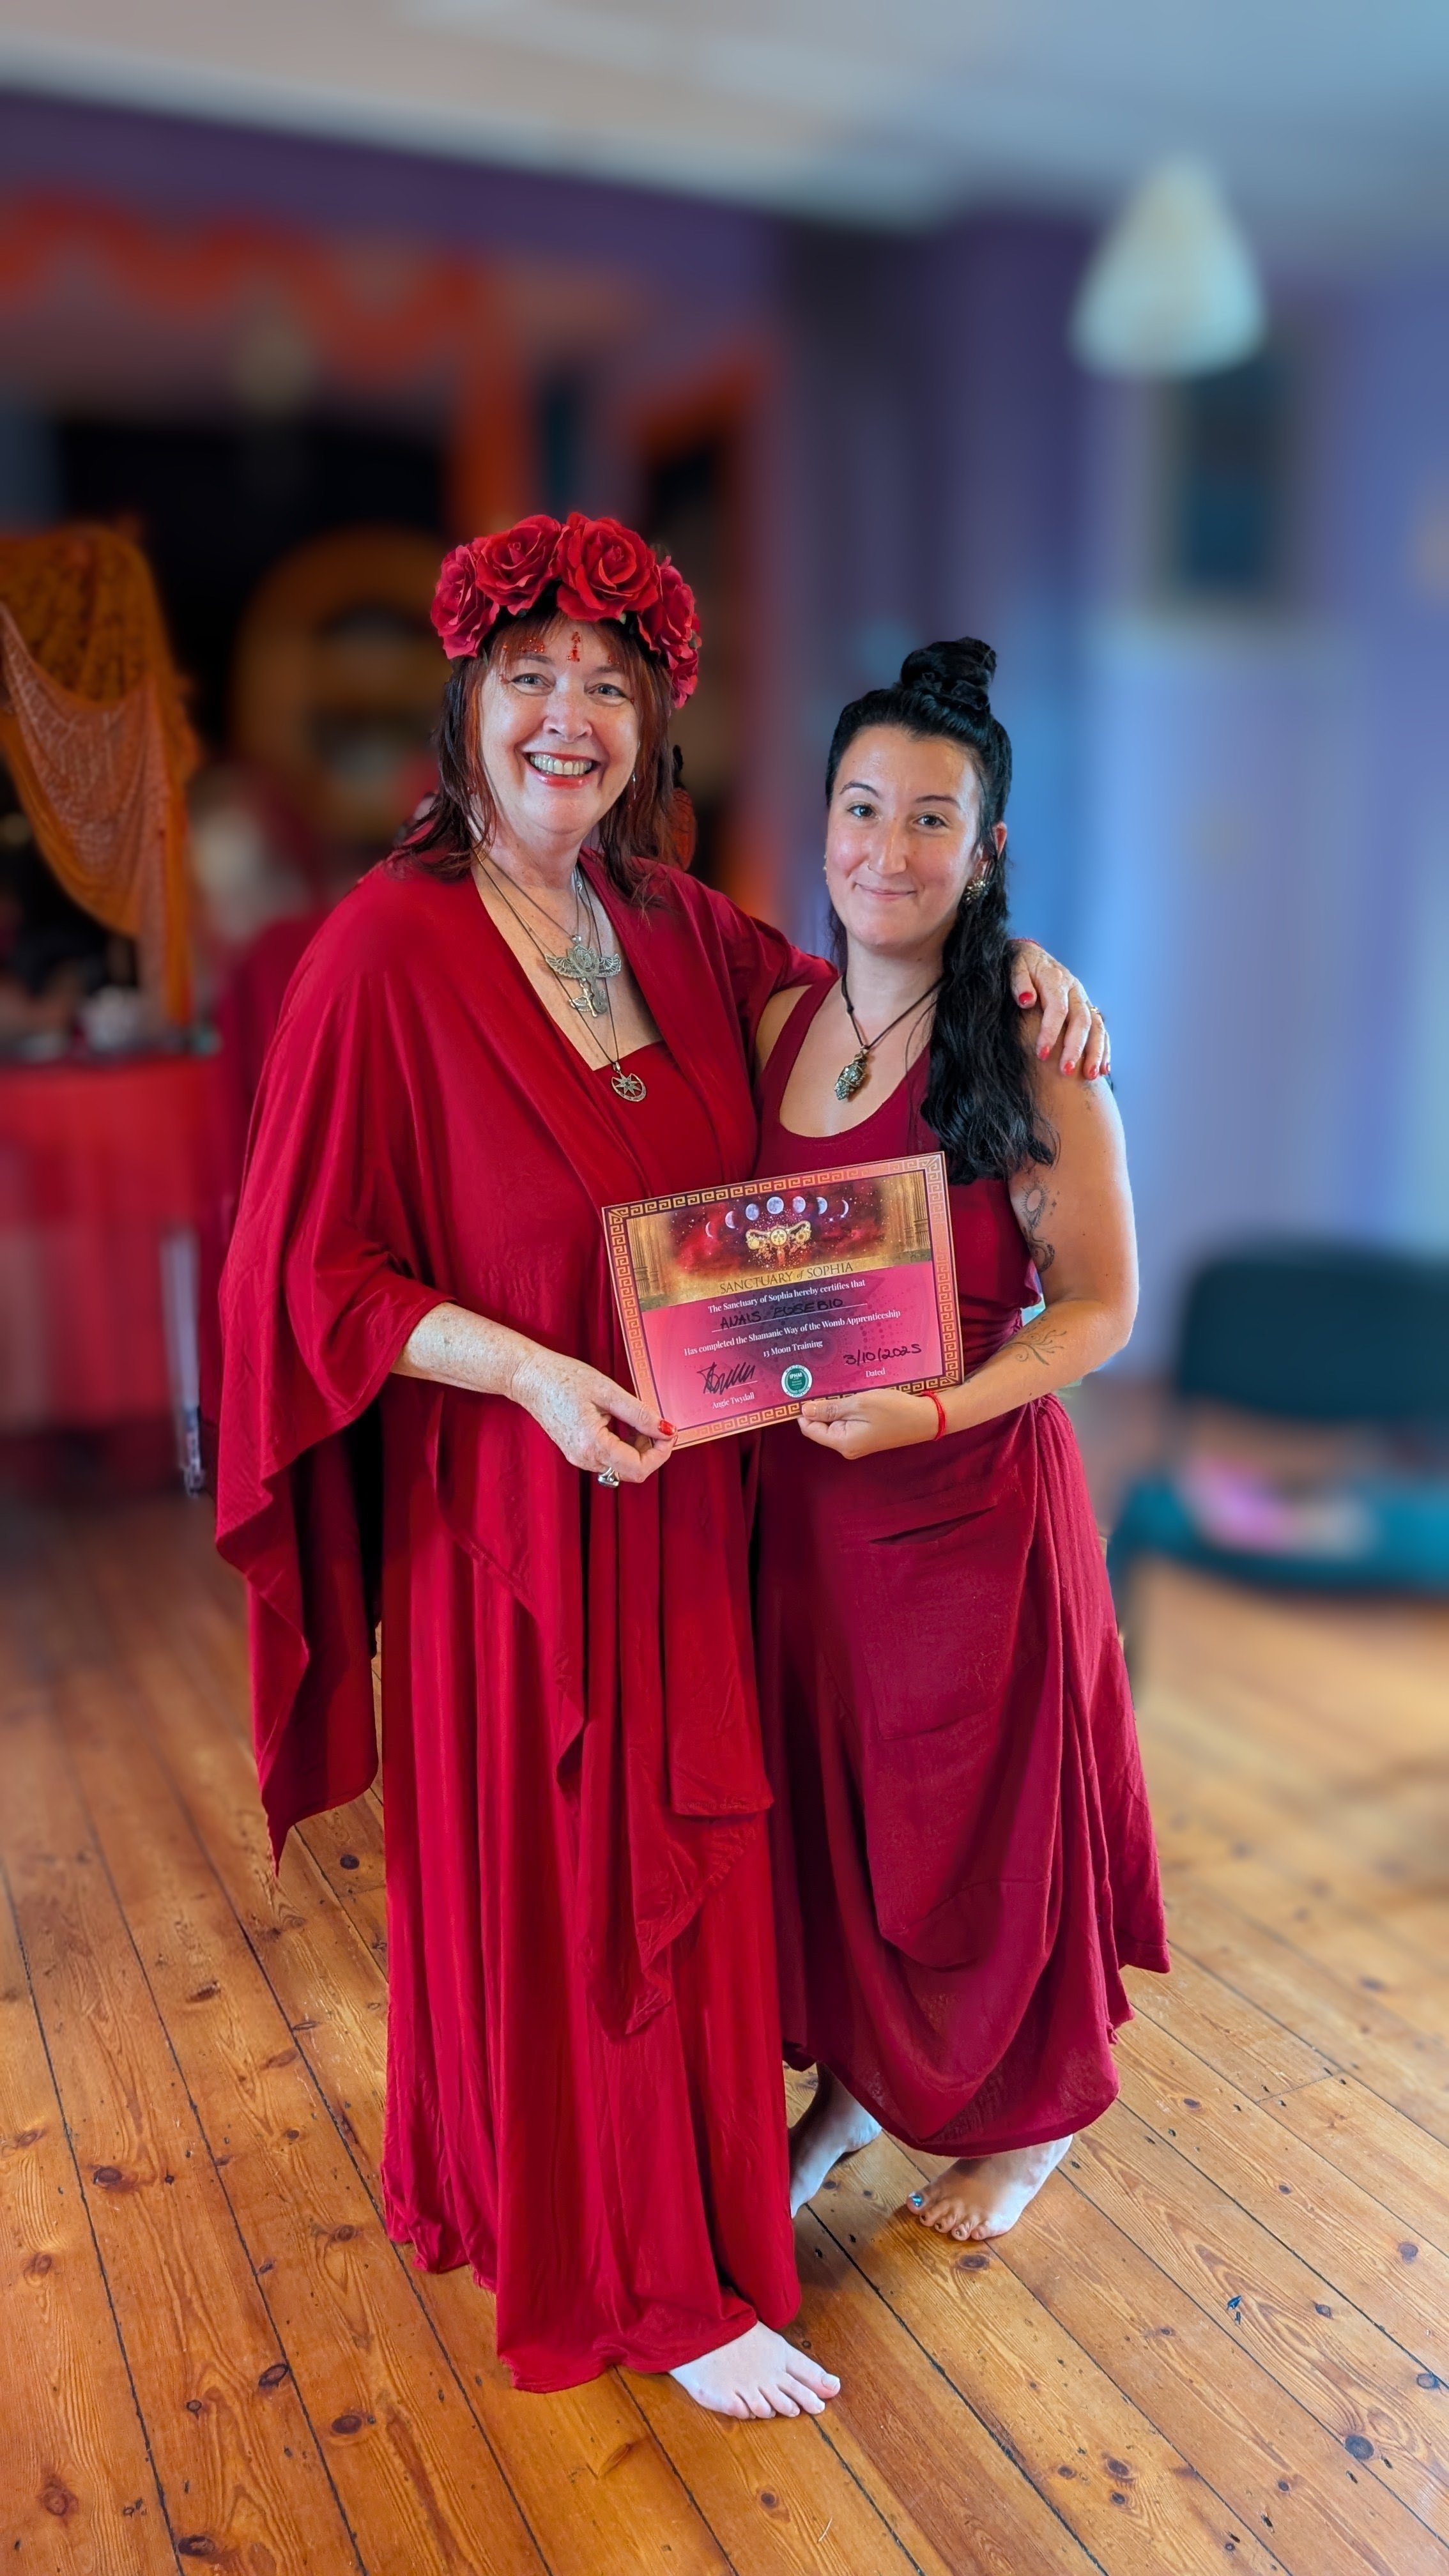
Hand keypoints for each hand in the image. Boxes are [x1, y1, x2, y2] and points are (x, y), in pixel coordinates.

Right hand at [510, 1345, 674, 1482]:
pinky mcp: (577, 1453)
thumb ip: (640, 1415)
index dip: (661, 1453)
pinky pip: (609, 1459)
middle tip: (658, 1424)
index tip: (669, 1432)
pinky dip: (625, 1446)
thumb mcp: (608, 1392)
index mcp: (592, 1445)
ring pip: (622, 1467)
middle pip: (632, 1471)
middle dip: (652, 1451)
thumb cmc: (564, 1379)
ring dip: (639, 1448)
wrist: (529, 1378)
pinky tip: (625, 1424)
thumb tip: (666, 1430)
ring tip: (639, 1420)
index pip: (638, 1468)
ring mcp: (579, 1458)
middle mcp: (585, 1459)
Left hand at [797, 1387, 938, 1460]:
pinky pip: (847, 1422)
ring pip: (834, 1422)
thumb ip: (830, 1408)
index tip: (801, 1388)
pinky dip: (845, 1408)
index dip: (804, 1410)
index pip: (809, 1428)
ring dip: (833, 1405)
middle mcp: (847, 1447)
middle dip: (819, 1406)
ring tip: (837, 1385)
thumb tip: (804, 1410)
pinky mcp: (866, 1436)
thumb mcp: (859, 1404)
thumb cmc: (895, 1410)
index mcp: (842, 1442)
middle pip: (820, 1425)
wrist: (926, 1419)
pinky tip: (850, 1393)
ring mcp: (857, 1443)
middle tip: (819, 1380)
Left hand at [1011, 941, 1108, 1078]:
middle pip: (1081, 1020)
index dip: (1050, 1032)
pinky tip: (1102, 1070)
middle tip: (1065, 1072)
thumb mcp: (1015, 967)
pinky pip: (1101, 1030)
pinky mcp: (1089, 1009)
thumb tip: (1026, 1001)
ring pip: (1097, 1027)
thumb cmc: (1020, 966)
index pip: (1057, 1008)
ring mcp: (1084, 1000)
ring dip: (1094, 1052)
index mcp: (1056, 980)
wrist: (1033, 956)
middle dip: (1075, 1047)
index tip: (1041, 1054)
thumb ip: (1019, 982)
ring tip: (1089, 1076)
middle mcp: (1075, 990)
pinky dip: (1104, 1050)